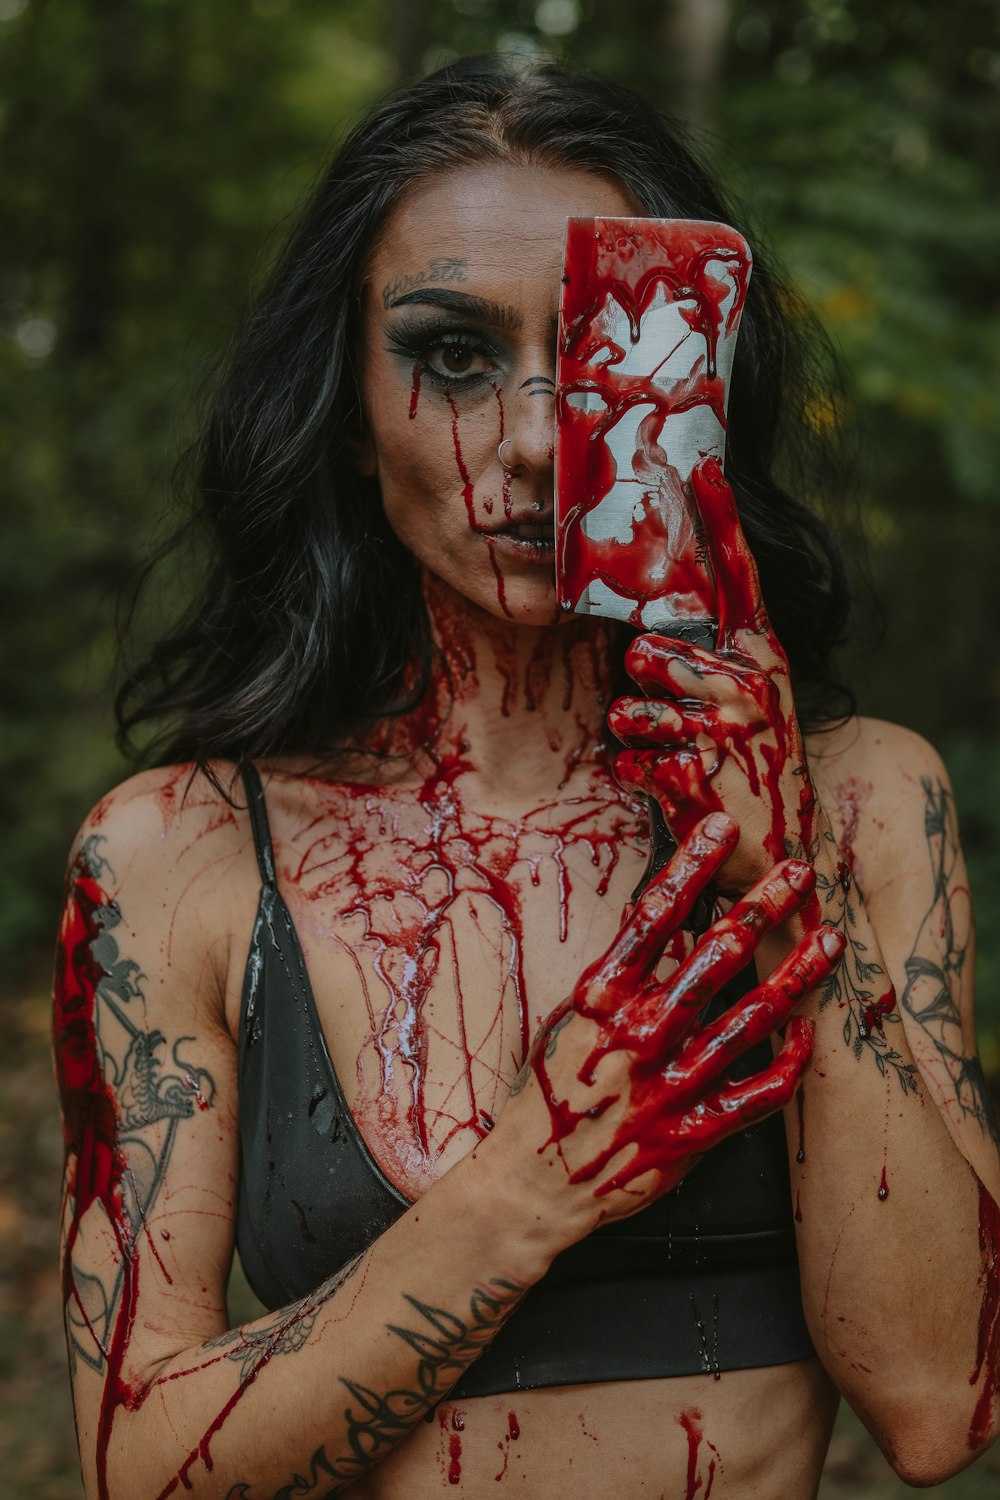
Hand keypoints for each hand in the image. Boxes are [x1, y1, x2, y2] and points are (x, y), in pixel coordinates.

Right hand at [500, 815, 843, 1234]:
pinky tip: (807, 1031)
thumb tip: (660, 921)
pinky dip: (788, 1062)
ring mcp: (670, 1085)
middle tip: (799, 871)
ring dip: (793, 974)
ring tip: (828, 940)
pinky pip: (757, 1095)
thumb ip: (616, 976)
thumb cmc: (549, 1093)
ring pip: (749, 1019)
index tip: (725, 828)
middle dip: (763, 907)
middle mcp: (639, 1035)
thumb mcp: (567, 1019)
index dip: (694, 865)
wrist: (532, 1184)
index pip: (654, 915)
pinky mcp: (693, 1134)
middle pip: (715, 956)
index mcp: (601, 998)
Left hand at [608, 457, 819, 894]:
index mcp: (762, 653)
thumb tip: (646, 623)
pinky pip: (627, 759)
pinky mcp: (696, 776)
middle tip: (673, 711)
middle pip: (646, 650)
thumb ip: (708, 654)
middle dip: (643, 685)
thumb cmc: (748, 758)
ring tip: (671, 750)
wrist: (781, 846)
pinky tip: (670, 786)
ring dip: (636, 734)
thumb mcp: (747, 698)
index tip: (702, 466)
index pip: (739, 576)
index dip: (720, 520)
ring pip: (627, 707)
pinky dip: (636, 776)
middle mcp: (750, 682)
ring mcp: (725, 730)